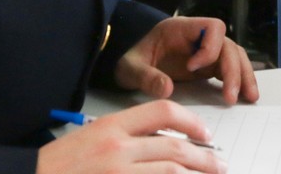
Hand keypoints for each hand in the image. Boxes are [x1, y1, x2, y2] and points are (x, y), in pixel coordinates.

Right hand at [37, 99, 226, 173]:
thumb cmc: (61, 163)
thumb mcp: (93, 136)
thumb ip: (128, 135)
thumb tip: (166, 143)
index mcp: (112, 125)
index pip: (163, 112)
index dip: (191, 122)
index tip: (205, 133)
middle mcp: (117, 148)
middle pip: (174, 150)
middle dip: (203, 158)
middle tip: (218, 165)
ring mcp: (117, 173)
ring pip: (170, 173)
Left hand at [114, 17, 258, 105]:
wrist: (131, 65)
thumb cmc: (131, 60)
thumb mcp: (130, 68)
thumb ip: (146, 77)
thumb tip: (168, 90)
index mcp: (181, 29)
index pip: (213, 27)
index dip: (210, 48)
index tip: (193, 69)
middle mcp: (199, 37)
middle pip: (228, 45)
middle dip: (233, 69)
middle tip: (231, 95)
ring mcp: (205, 51)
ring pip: (234, 56)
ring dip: (243, 75)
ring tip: (249, 97)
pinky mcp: (207, 66)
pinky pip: (228, 69)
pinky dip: (238, 81)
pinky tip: (244, 96)